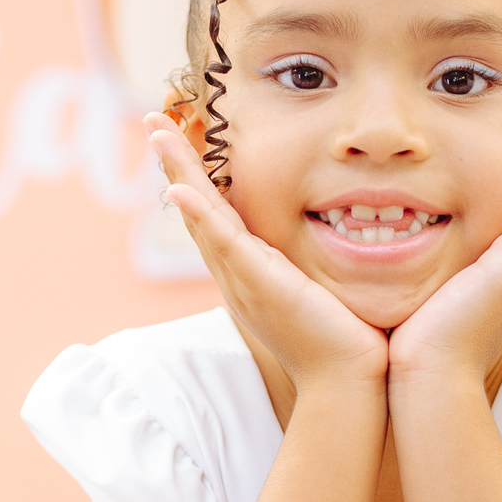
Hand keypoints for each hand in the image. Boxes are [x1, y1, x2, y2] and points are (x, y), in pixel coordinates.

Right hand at [148, 115, 388, 393]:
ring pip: (201, 217)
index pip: (216, 216)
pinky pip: (222, 243)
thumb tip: (346, 233)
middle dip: (174, 163)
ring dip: (177, 172)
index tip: (186, 138)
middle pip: (196, 210)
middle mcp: (236, 276)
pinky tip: (180, 188)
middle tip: (154, 121)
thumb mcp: (325, 290)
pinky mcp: (257, 286)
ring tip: (157, 131)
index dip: (198, 176)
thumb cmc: (346, 340)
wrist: (347, 381)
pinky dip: (200, 215)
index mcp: (250, 274)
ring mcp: (242, 281)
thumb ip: (318, 264)